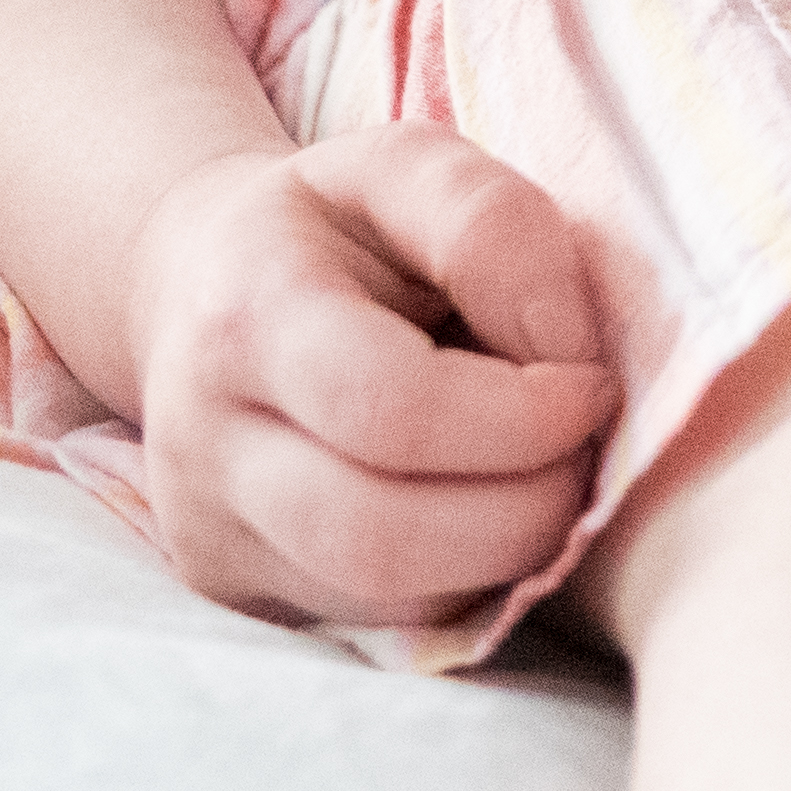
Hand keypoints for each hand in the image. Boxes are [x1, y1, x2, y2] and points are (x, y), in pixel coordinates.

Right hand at [112, 126, 621, 628]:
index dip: (522, 414)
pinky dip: (463, 580)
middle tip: (587, 453)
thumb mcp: (414, 169)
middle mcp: (202, 443)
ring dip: (505, 554)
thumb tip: (562, 358)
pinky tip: (485, 509)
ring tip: (544, 476)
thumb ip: (494, 231)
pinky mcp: (237, 590)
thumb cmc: (337, 224)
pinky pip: (377, 621)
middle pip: (380, 535)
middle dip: (527, 509)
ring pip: (383, 601)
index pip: (392, 408)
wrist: (199, 287)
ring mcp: (209, 533)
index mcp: (247, 315)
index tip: (590, 384)